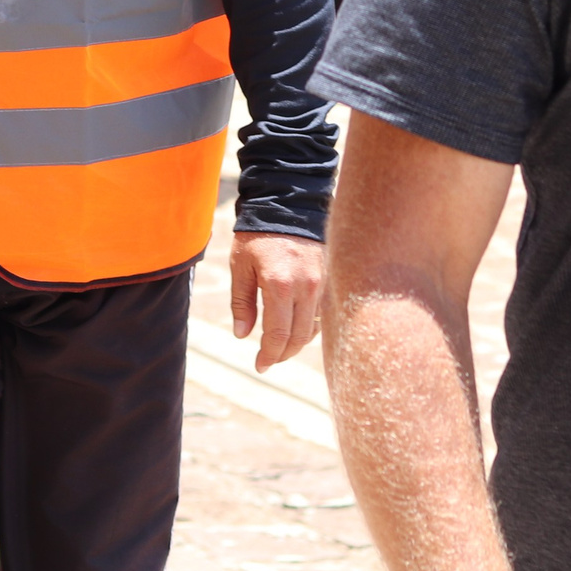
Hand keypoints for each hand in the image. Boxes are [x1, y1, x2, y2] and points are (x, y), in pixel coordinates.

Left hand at [229, 232, 324, 371]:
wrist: (288, 204)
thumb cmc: (258, 235)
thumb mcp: (241, 266)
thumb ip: (241, 303)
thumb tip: (243, 335)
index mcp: (281, 286)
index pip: (278, 335)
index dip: (269, 355)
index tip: (260, 365)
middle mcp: (306, 288)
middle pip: (298, 338)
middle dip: (282, 354)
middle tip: (268, 361)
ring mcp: (321, 283)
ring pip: (313, 328)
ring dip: (296, 343)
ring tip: (279, 347)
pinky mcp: (328, 279)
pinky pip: (321, 313)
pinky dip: (309, 327)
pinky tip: (295, 328)